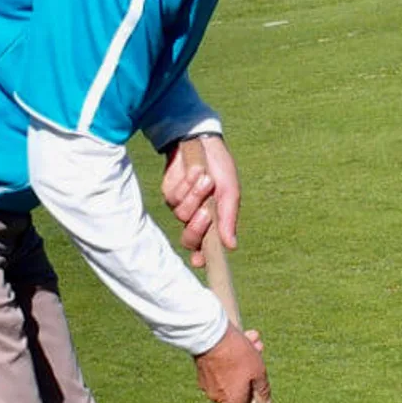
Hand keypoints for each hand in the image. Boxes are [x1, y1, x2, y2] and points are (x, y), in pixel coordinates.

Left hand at [163, 135, 240, 268]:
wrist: (203, 142)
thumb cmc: (221, 168)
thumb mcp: (230, 192)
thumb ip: (228, 219)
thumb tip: (231, 246)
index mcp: (214, 222)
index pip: (205, 248)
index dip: (201, 258)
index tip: (200, 260)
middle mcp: (196, 218)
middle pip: (189, 240)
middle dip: (197, 228)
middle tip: (207, 212)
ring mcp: (181, 207)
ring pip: (182, 216)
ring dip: (195, 197)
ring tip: (205, 178)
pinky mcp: (169, 193)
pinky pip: (174, 198)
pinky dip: (186, 185)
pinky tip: (195, 171)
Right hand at [195, 323, 268, 402]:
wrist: (210, 335)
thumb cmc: (236, 356)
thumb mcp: (258, 372)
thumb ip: (262, 390)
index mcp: (231, 401)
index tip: (249, 400)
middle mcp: (217, 396)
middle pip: (235, 391)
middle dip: (249, 374)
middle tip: (258, 355)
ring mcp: (207, 383)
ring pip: (230, 374)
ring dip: (244, 359)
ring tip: (253, 339)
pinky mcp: (202, 368)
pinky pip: (221, 365)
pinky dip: (231, 354)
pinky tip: (244, 336)